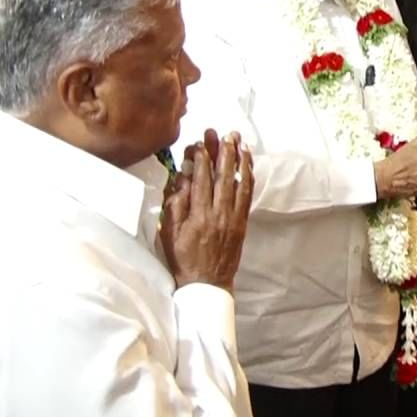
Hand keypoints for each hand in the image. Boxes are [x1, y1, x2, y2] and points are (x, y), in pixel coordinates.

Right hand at [160, 131, 254, 292]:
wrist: (206, 283)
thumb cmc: (182, 258)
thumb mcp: (169, 233)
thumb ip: (175, 204)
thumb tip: (182, 178)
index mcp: (197, 216)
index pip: (201, 179)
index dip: (201, 159)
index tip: (200, 143)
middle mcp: (218, 214)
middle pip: (221, 176)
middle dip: (222, 152)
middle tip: (222, 133)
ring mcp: (233, 218)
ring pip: (238, 182)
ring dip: (239, 159)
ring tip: (238, 141)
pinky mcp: (242, 222)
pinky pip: (247, 195)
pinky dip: (248, 176)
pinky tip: (247, 163)